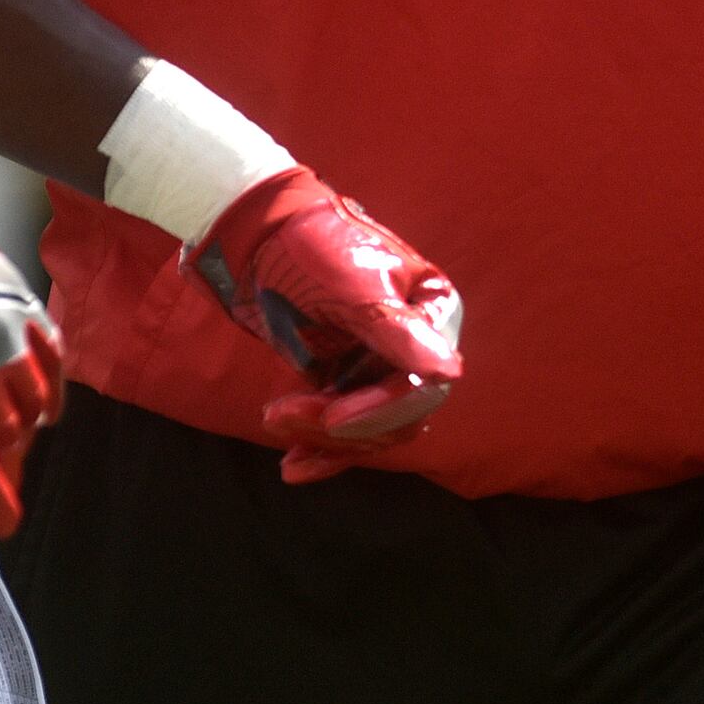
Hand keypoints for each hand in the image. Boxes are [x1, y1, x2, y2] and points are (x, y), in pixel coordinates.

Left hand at [187, 168, 464, 482]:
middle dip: (343, 426)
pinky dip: (319, 449)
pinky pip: (342, 430)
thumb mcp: (356, 287)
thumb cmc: (312, 245)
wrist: (253, 236)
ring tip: (273, 419)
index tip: (331, 419)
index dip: (382, 410)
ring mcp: (377, 364)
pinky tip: (293, 467)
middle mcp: (413, 343)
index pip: (424, 385)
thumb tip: (450, 372)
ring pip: (369, 430)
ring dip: (323, 438)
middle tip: (283, 414)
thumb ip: (400, 333)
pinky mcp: (343, 378)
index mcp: (432, 312)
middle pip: (398, 417)